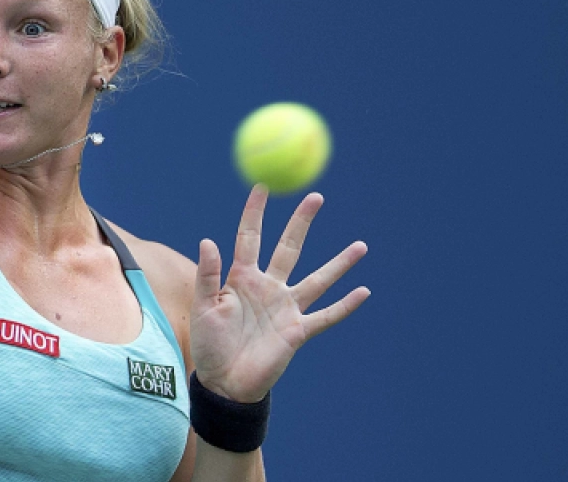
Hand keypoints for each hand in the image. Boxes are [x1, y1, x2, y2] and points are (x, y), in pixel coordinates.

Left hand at [190, 185, 369, 402]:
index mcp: (242, 277)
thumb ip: (207, 275)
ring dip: (339, 263)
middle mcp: (268, 287)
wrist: (224, 382)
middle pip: (289, 247)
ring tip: (361, 245)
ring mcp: (286, 308)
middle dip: (302, 222)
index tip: (262, 186)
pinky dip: (345, 305)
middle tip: (316, 196)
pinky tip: (363, 292)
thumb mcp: (203, 307)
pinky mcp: (297, 331)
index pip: (250, 237)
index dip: (255, 212)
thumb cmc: (209, 344)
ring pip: (317, 279)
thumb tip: (208, 240)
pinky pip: (326, 316)